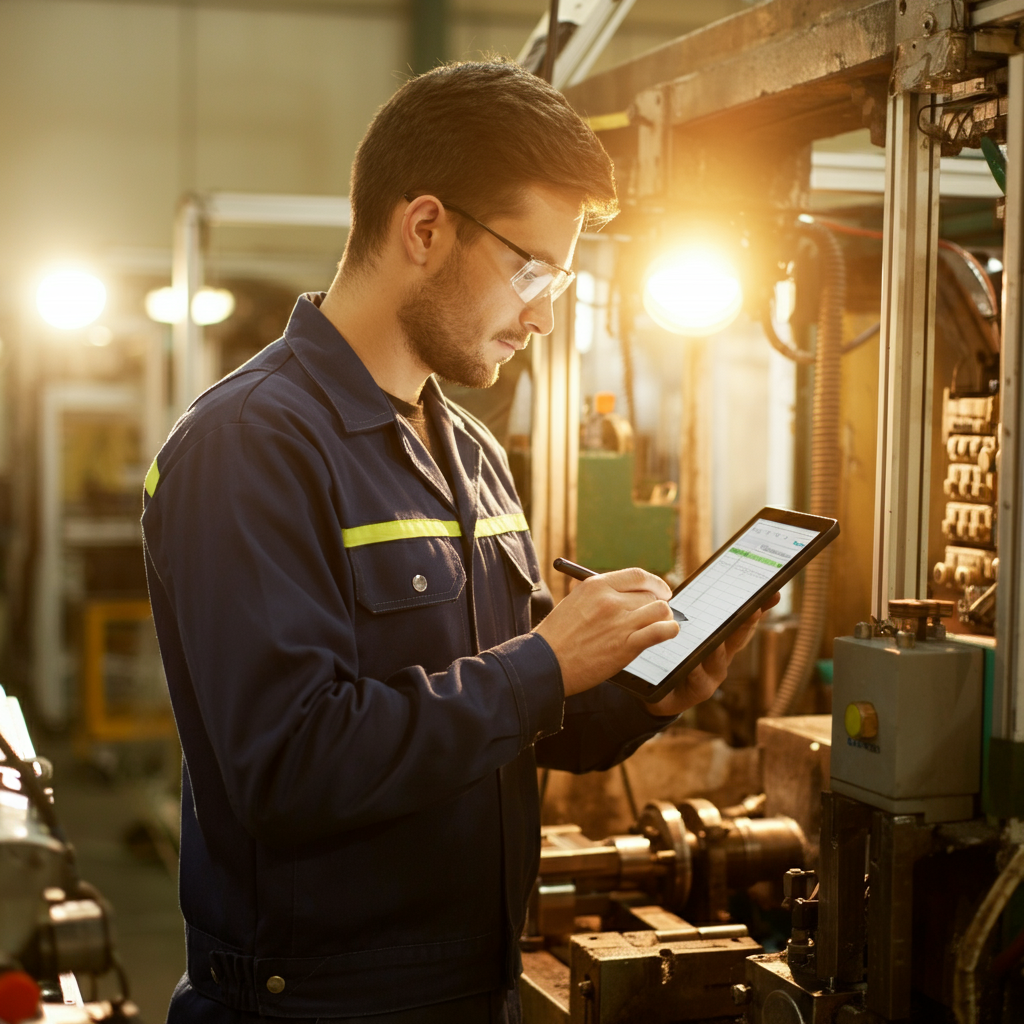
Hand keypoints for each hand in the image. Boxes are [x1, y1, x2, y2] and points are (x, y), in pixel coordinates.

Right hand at [534, 568, 678, 696]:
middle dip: (655, 605)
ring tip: (661, 625)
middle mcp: (610, 600)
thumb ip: (602, 596)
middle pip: (650, 595)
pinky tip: (668, 632)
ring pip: (660, 610)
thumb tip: (631, 596)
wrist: (546, 662)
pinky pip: (661, 631)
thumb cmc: (558, 636)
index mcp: (595, 585)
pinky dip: (669, 630)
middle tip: (655, 615)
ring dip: (664, 617)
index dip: (655, 583)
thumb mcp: (576, 602)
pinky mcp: (627, 645)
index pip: (637, 576)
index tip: (661, 590)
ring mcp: (620, 623)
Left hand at [647, 592, 781, 716]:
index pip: (742, 619)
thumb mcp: (684, 632)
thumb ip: (691, 614)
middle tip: (755, 608)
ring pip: (719, 656)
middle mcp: (723, 655)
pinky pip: (698, 677)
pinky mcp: (701, 690)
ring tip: (717, 634)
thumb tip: (698, 585)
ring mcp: (715, 674)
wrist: (659, 690)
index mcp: (722, 639)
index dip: (757, 607)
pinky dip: (695, 669)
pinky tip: (691, 662)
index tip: (772, 593)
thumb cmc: (672, 655)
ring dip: (718, 645)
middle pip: (738, 636)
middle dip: (747, 622)